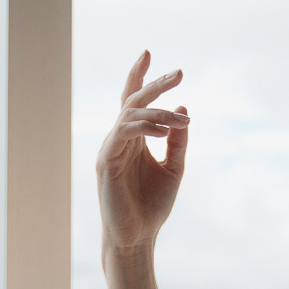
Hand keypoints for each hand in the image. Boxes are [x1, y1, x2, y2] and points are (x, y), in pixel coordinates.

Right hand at [96, 51, 191, 256]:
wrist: (138, 237)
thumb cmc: (153, 206)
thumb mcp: (174, 168)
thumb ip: (178, 140)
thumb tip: (183, 107)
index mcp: (133, 139)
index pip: (133, 100)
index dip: (139, 76)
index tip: (148, 51)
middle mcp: (119, 140)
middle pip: (132, 101)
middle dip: (154, 84)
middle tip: (180, 72)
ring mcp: (110, 149)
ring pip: (130, 115)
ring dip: (157, 110)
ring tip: (181, 118)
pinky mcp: (106, 162)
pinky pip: (123, 134)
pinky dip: (144, 127)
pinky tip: (164, 129)